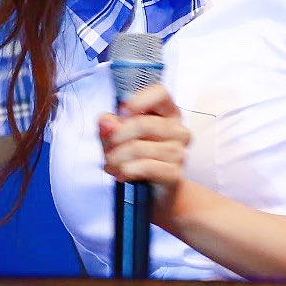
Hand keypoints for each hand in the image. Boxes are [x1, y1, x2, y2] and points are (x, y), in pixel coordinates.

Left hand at [98, 83, 189, 199]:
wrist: (154, 192)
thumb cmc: (136, 157)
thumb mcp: (117, 136)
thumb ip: (110, 125)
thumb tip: (106, 122)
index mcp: (167, 113)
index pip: (160, 93)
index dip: (140, 99)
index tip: (122, 112)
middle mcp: (178, 130)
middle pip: (143, 123)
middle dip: (116, 137)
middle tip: (107, 149)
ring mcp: (179, 152)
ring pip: (140, 148)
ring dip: (117, 157)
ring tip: (110, 164)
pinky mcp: (175, 173)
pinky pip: (146, 167)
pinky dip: (128, 170)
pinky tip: (121, 174)